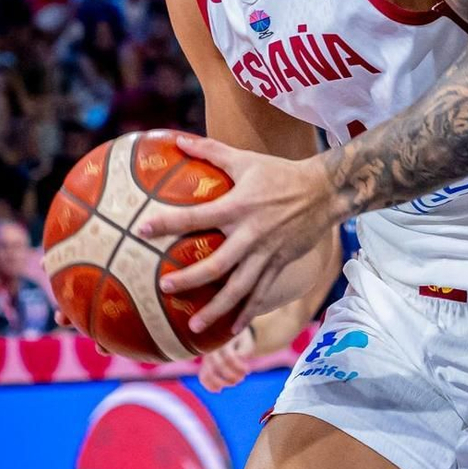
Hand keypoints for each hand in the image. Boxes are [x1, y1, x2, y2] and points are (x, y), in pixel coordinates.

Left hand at [140, 133, 345, 336]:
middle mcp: (251, 234)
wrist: (324, 192)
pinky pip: (262, 293)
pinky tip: (232, 329)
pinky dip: (247, 313)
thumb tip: (176, 139)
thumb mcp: (245, 160)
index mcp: (238, 207)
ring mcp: (267, 254)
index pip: (197, 216)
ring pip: (239, 288)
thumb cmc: (279, 174)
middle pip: (217, 264)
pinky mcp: (280, 265)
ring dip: (217, 309)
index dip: (169, 222)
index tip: (142, 230)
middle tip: (163, 287)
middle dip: (190, 279)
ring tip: (194, 327)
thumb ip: (210, 151)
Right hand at [197, 324, 256, 392]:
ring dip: (222, 383)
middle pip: (218, 367)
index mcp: (222, 340)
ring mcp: (206, 357)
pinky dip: (209, 386)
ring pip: (207, 374)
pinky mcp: (204, 364)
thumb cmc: (240, 339)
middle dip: (232, 376)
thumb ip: (244, 350)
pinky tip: (218, 390)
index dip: (240, 367)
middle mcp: (211, 348)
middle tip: (242, 378)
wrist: (227, 334)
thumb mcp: (246, 341)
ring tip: (233, 383)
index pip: (229, 357)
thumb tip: (238, 359)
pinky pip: (202, 377)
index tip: (248, 371)